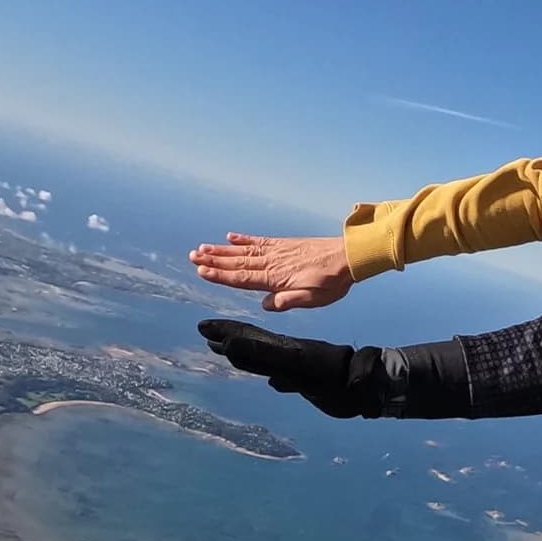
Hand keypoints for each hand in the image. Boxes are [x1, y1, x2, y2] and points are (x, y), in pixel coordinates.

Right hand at [188, 233, 355, 311]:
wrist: (349, 257)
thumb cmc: (331, 282)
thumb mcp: (312, 299)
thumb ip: (286, 301)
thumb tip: (265, 304)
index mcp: (276, 279)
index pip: (243, 278)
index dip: (221, 275)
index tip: (201, 271)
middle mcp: (273, 263)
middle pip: (237, 263)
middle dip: (214, 261)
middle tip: (192, 257)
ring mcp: (277, 251)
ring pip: (244, 251)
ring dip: (222, 250)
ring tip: (202, 248)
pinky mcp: (285, 244)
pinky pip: (260, 241)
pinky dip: (244, 239)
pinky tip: (231, 236)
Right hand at [197, 319, 395, 418]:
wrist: (363, 382)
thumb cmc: (336, 379)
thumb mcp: (299, 367)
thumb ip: (267, 357)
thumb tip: (233, 349)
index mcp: (283, 351)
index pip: (249, 338)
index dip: (227, 333)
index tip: (206, 329)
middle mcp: (288, 355)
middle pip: (254, 342)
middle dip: (229, 337)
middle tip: (206, 333)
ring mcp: (298, 363)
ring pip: (267, 353)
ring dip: (245, 350)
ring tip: (225, 347)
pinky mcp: (310, 373)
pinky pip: (284, 367)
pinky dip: (273, 370)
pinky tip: (271, 379)